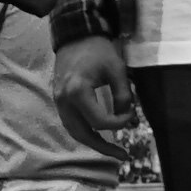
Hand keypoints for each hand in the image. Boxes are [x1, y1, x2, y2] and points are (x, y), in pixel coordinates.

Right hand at [52, 32, 135, 147]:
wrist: (76, 34)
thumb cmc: (98, 50)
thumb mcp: (117, 70)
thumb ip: (123, 96)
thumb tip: (129, 118)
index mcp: (78, 92)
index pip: (100, 121)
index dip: (119, 122)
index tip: (131, 113)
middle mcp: (64, 100)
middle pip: (82, 134)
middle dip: (103, 148)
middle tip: (123, 156)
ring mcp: (59, 101)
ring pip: (74, 131)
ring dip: (93, 142)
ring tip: (111, 150)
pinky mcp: (59, 100)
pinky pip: (70, 123)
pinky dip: (84, 131)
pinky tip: (98, 135)